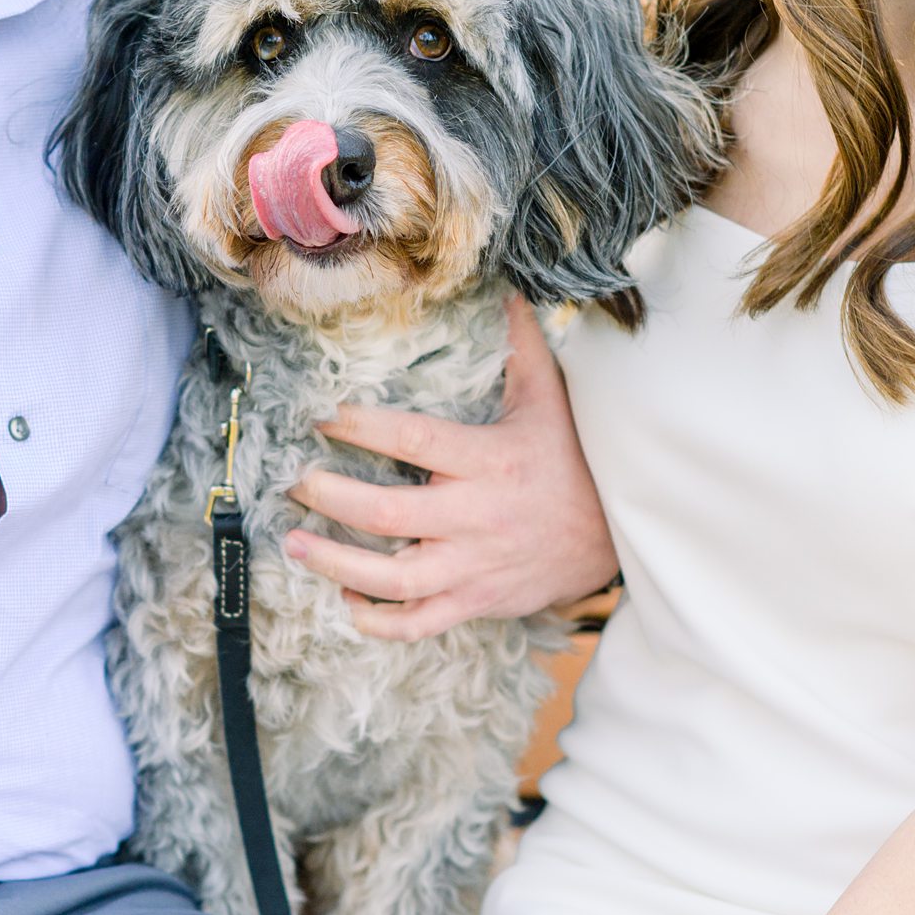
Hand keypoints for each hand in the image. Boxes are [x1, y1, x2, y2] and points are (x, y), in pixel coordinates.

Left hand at [283, 294, 615, 641]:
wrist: (619, 536)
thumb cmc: (574, 460)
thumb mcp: (550, 401)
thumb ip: (522, 349)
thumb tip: (511, 291)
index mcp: (489, 461)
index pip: (412, 440)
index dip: (361, 427)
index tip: (323, 417)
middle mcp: (476, 517)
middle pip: (384, 514)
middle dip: (328, 496)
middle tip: (294, 483)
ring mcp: (473, 567)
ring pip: (391, 579)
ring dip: (334, 563)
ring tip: (294, 543)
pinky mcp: (476, 603)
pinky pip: (416, 623)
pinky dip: (375, 618)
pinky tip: (345, 597)